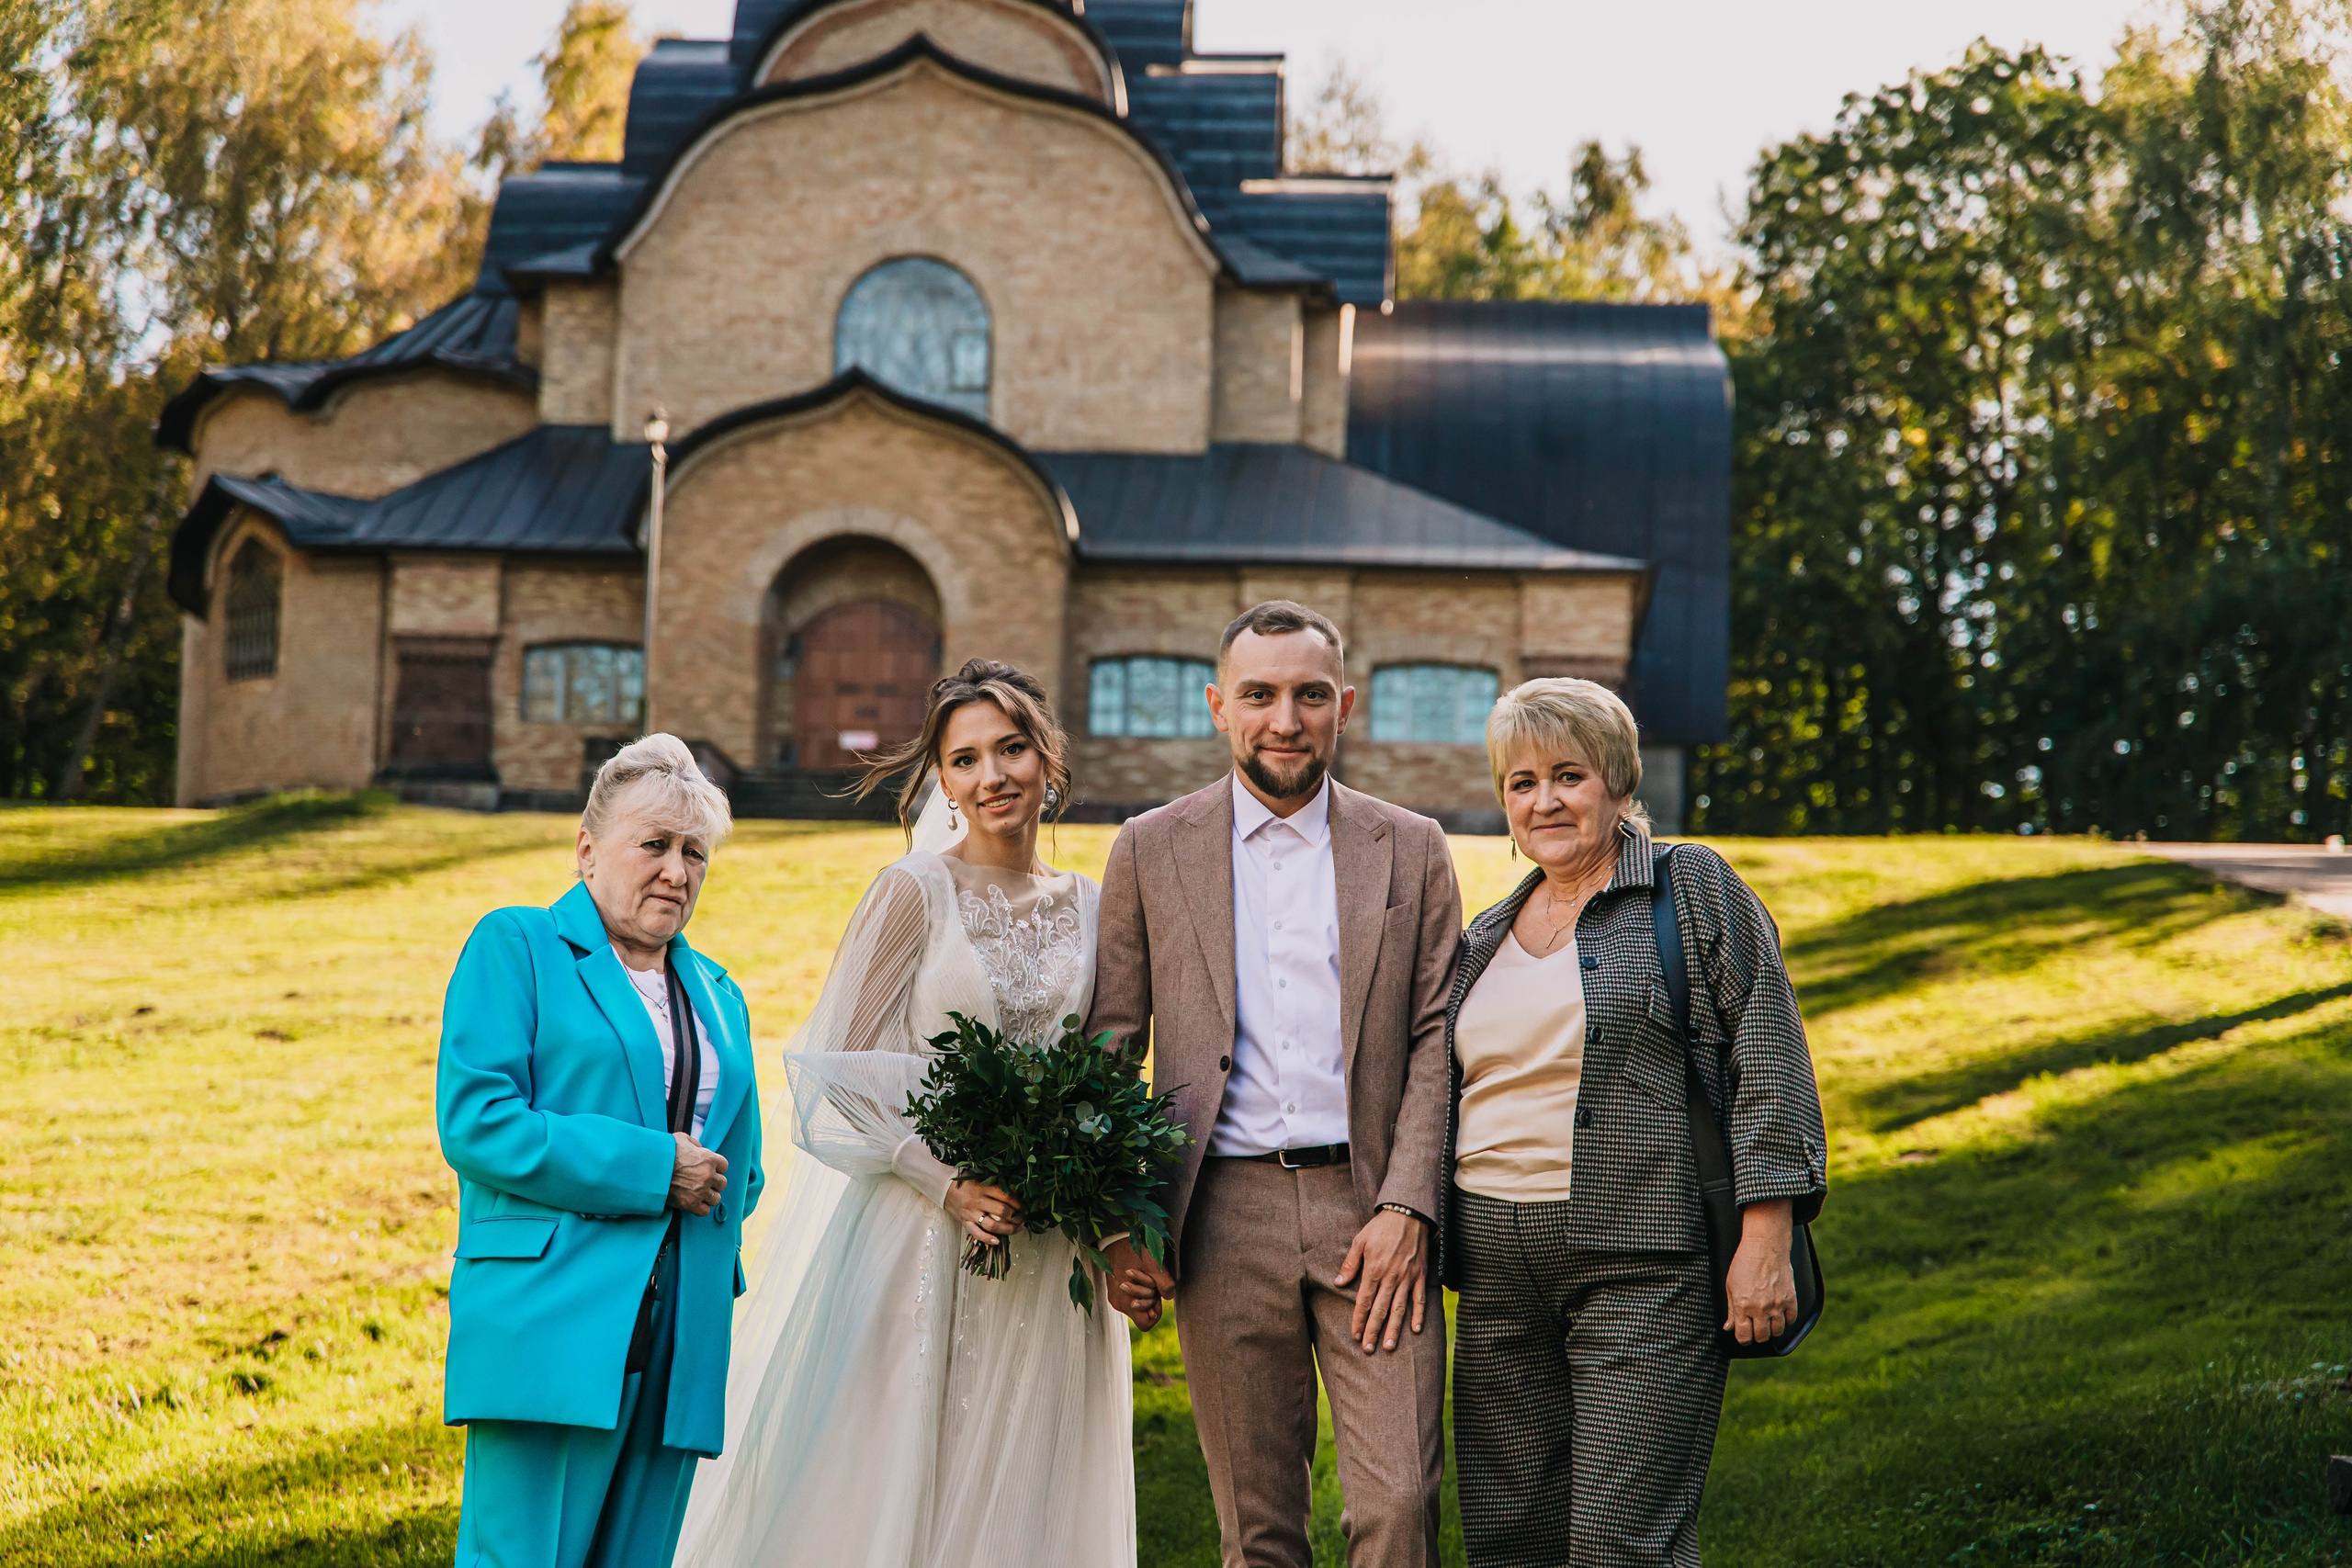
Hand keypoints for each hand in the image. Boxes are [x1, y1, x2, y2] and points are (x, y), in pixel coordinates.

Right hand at [669, 1133, 727, 1214]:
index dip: (716, 1167)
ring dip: (708, 1196)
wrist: (648, 1168)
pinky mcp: (690, 1204)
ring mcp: (700, 1191)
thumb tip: (700, 1150)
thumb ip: (695, 1144)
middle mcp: (708, 1175)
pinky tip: (693, 1202)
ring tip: (699, 1193)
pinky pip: (704, 1211)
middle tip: (703, 1182)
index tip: (708, 1169)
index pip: (724, 1166)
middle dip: (714, 1182)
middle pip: (722, 1183)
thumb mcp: (681, 1138)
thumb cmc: (664, 1151)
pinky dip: (700, 1208)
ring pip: (715, 1198)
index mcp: (708, 1158)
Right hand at [945, 1179, 1022, 1250]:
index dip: (1019, 1203)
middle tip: (1024, 1218)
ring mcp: (971, 1213)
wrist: (944, 1187)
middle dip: (1017, 1217)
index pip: (1006, 1196)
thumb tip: (1017, 1193)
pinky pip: (976, 1233)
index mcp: (983, 1187)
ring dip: (1008, 1229)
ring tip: (1017, 1229)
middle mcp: (977, 1200)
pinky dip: (987, 1239)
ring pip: (992, 1225)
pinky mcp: (964, 1222)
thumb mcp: (982, 1177)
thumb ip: (997, 1184)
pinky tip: (998, 1241)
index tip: (1026, 1207)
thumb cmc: (967, 1181)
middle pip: (1002, 1211)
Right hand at [1102, 1235, 1174, 1330]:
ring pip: (1137, 1304)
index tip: (1157, 1296)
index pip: (1146, 1324)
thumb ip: (1164, 1284)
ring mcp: (1115, 1296)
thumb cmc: (1135, 1250)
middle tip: (1152, 1281)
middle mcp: (1118, 1303)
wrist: (1113, 1238)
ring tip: (1144, 1274)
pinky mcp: (1113, 1289)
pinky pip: (1130, 1296)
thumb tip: (1168, 1297)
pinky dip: (1137, 1288)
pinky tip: (1138, 1272)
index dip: (1156, 1313)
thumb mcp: (1154, 1264)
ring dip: (1145, 1292)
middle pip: (1143, 1313)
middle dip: (1151, 1299)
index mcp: (1126, 1302)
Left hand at [1336, 1208, 1427, 1352]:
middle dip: (1373, 1331)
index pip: (1364, 1301)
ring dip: (1394, 1329)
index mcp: (1374, 1270)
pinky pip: (1420, 1299)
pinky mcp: (1421, 1276)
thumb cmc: (1381, 1227)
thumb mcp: (1360, 1241)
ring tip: (1389, 1347)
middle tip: (1368, 1349)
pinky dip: (1419, 1315)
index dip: (1359, 1320)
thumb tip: (1338, 1283)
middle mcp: (1391, 1277)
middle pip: (1380, 1309)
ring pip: (1400, 1309)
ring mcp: (1408, 1278)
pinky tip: (1416, 1330)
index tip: (1355, 1335)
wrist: (1408, 1214)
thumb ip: (1350, 1264)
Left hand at [1724, 1198, 1796, 1343]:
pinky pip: (1791, 1320)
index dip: (1743, 1339)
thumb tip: (1728, 1328)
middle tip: (1756, 1327)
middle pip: (1762, 1337)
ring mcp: (1777, 1305)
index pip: (1744, 1336)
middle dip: (1758, 1335)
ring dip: (1772, 1329)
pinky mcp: (1790, 1300)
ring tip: (1768, 1320)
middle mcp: (1760, 1309)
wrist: (1765, 1247)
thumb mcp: (1730, 1286)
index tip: (1745, 1336)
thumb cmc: (1744, 1263)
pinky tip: (1780, 1312)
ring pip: (1777, 1332)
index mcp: (1742, 1306)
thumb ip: (1730, 1310)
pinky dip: (1786, 1319)